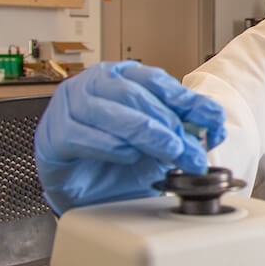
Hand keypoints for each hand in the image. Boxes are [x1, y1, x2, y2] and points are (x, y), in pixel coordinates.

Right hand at [35, 61, 225, 212]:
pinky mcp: (53, 135)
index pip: (156, 80)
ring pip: (112, 112)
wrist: (85, 189)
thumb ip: (181, 129)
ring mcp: (69, 107)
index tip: (211, 118)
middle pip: (136, 96)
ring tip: (171, 151)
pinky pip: (82, 135)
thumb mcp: (158, 140)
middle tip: (193, 147)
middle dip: (170, 123)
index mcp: (120, 76)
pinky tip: (129, 155)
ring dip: (147, 134)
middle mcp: (93, 85)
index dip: (186, 99)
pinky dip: (110, 146)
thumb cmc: (118, 156)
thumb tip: (211, 128)